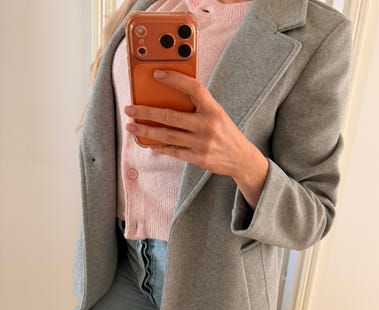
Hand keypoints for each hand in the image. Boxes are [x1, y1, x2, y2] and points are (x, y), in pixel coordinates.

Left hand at [124, 69, 268, 208]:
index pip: (193, 88)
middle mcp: (208, 125)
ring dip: (147, 131)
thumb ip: (198, 106)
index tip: (156, 74)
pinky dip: (160, 147)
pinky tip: (150, 144)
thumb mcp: (217, 114)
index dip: (175, 79)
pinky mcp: (199, 158)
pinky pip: (174, 151)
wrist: (241, 158)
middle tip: (130, 109)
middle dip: (147, 112)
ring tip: (132, 127)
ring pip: (168, 135)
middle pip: (171, 116)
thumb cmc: (225, 133)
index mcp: (213, 109)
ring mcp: (203, 143)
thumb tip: (168, 99)